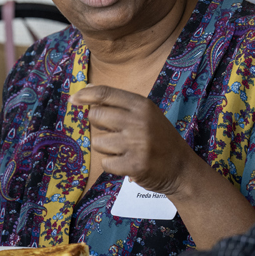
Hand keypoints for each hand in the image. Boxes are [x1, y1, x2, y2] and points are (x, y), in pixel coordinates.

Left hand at [70, 85, 199, 196]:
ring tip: (125, 150)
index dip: (85, 95)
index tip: (72, 99)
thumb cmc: (158, 138)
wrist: (182, 168)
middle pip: (96, 115)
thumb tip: (87, 88)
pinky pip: (106, 163)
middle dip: (98, 126)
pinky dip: (113, 165)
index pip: (105, 93)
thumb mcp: (145, 114)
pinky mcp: (135, 164)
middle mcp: (139, 120)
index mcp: (141, 105)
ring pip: (98, 142)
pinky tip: (127, 163)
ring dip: (106, 148)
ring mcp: (137, 143)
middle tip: (114, 133)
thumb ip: (118, 102)